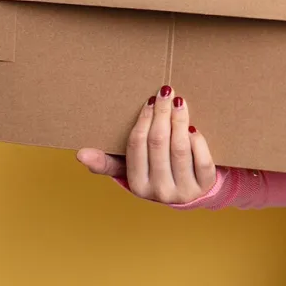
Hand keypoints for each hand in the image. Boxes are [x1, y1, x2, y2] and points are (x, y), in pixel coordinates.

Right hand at [76, 85, 217, 204]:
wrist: (193, 192)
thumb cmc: (158, 173)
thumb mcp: (133, 171)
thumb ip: (108, 162)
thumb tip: (80, 154)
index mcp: (137, 185)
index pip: (137, 146)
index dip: (144, 120)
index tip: (150, 100)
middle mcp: (159, 191)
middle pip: (159, 143)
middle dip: (162, 113)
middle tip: (166, 92)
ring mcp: (183, 190)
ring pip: (180, 148)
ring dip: (179, 121)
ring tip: (180, 102)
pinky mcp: (205, 186)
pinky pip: (202, 159)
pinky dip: (197, 140)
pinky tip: (193, 127)